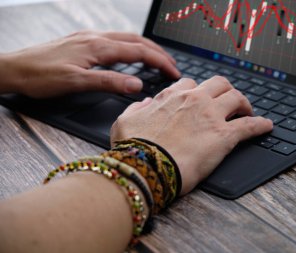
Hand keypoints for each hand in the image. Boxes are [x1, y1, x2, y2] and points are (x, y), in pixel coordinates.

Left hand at [0, 30, 179, 97]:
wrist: (14, 68)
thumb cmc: (41, 76)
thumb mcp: (77, 83)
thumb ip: (109, 82)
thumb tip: (137, 85)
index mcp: (97, 47)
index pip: (138, 52)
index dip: (159, 61)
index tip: (173, 71)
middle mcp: (95, 38)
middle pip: (135, 41)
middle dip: (157, 52)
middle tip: (171, 64)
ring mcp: (88, 38)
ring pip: (125, 38)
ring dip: (144, 47)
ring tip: (157, 58)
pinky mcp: (82, 41)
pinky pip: (113, 40)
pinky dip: (129, 46)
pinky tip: (128, 53)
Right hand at [111, 77, 272, 194]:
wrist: (146, 167)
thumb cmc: (134, 147)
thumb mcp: (125, 121)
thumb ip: (137, 108)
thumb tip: (145, 103)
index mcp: (173, 97)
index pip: (190, 84)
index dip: (198, 91)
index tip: (201, 99)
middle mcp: (194, 100)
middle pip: (219, 84)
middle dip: (225, 90)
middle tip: (229, 102)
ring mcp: (211, 116)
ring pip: (237, 97)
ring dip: (244, 103)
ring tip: (248, 111)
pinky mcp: (224, 136)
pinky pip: (250, 125)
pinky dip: (261, 124)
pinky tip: (267, 126)